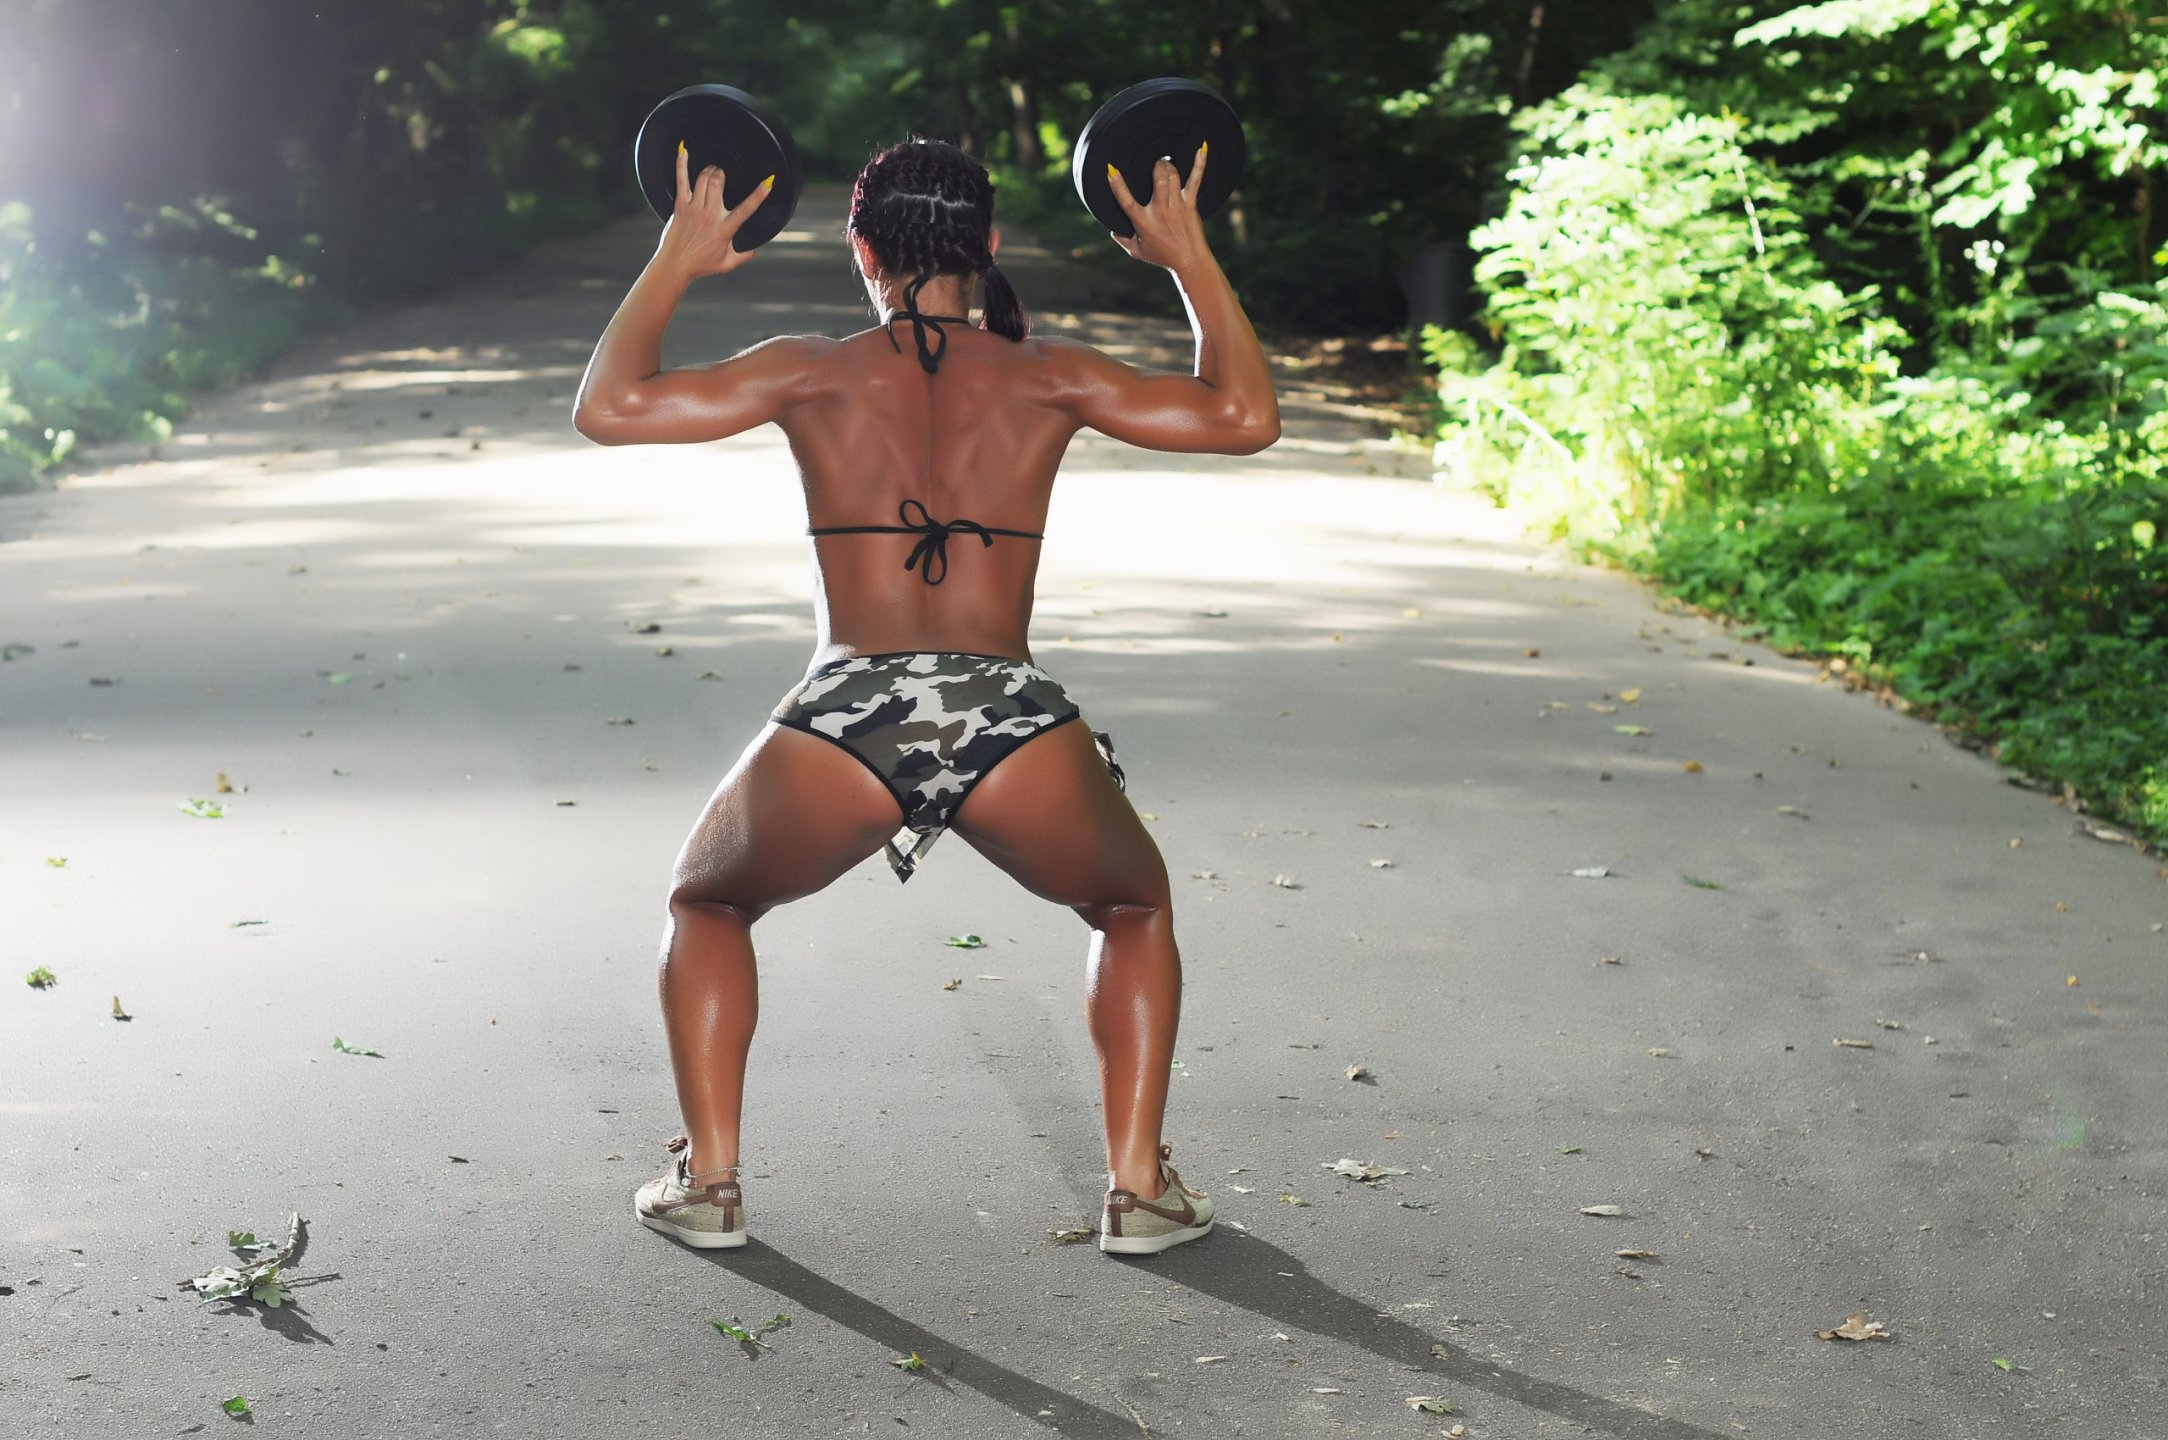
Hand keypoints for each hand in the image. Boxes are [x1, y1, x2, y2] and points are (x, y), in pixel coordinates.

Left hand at [655, 141, 771, 277]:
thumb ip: (744, 255)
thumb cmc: (701, 265)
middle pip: (719, 182)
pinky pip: (681, 179)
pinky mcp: (680, 205)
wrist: (675, 266)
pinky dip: (681, 163)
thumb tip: (755, 248)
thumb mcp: (728, 263)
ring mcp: (694, 208)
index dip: (759, 194)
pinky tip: (683, 149)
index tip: (769, 181)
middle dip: (723, 173)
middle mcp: (710, 215)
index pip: (746, 208)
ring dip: (710, 170)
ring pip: (704, 178)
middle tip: (723, 175)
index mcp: (725, 228)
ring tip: (712, 172)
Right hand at [1106, 147, 1211, 272]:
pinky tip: (1201, 148)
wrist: (1189, 261)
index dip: (1118, 185)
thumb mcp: (1137, 251)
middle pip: (1158, 179)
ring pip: (1173, 175)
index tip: (1111, 169)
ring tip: (1164, 163)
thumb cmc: (1163, 256)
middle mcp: (1160, 211)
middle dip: (1155, 164)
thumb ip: (1123, 240)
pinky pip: (1195, 179)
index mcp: (1143, 221)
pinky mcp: (1191, 203)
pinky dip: (1199, 163)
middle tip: (1153, 162)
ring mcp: (1177, 205)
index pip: (1126, 201)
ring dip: (1167, 164)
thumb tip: (1112, 230)